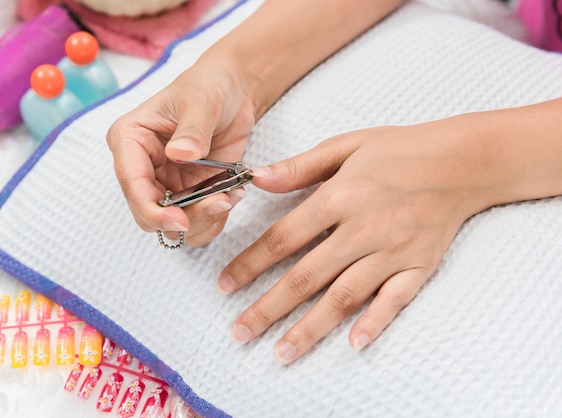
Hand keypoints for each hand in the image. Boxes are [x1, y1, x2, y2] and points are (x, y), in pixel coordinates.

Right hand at [106, 61, 255, 245]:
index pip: (132, 185)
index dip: (153, 210)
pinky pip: (196, 221)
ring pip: (174, 224)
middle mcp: (142, 167)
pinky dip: (215, 217)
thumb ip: (192, 129)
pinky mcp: (188, 192)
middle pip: (150, 213)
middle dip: (184, 217)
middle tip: (219, 203)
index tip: (180, 220)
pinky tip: (233, 195)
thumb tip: (179, 154)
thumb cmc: (208, 86)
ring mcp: (165, 183)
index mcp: (130, 141)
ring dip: (203, 220)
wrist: (233, 92)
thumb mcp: (201, 100)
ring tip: (230, 196)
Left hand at [219, 118, 497, 362]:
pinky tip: (352, 344)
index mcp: (340, 197)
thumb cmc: (400, 150)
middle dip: (269, 307)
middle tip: (240, 331)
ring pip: (344, 296)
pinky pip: (394, 300)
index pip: (284, 238)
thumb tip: (256, 179)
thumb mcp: (345, 145)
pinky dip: (375, 323)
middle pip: (306, 276)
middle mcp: (363, 229)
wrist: (462, 160)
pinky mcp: (419, 266)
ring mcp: (392, 251)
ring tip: (281, 352)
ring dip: (310, 327)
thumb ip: (299, 167)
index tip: (226, 285)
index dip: (251, 263)